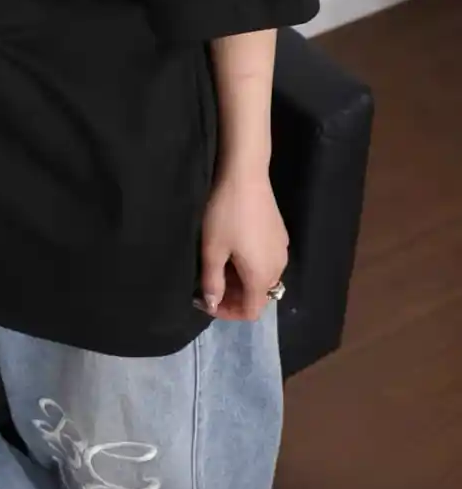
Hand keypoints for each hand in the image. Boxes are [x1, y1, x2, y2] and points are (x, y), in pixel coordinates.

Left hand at [198, 169, 287, 321]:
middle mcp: (278, 268)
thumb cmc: (226, 214)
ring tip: (219, 267)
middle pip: (258, 296)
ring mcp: (282, 249)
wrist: (246, 175)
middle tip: (208, 284)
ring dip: (242, 280)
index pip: (250, 312)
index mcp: (262, 276)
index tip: (206, 302)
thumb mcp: (213, 249)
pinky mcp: (281, 234)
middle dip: (233, 297)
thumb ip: (212, 281)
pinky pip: (267, 260)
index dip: (228, 313)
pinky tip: (235, 248)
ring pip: (263, 277)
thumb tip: (212, 304)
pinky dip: (251, 264)